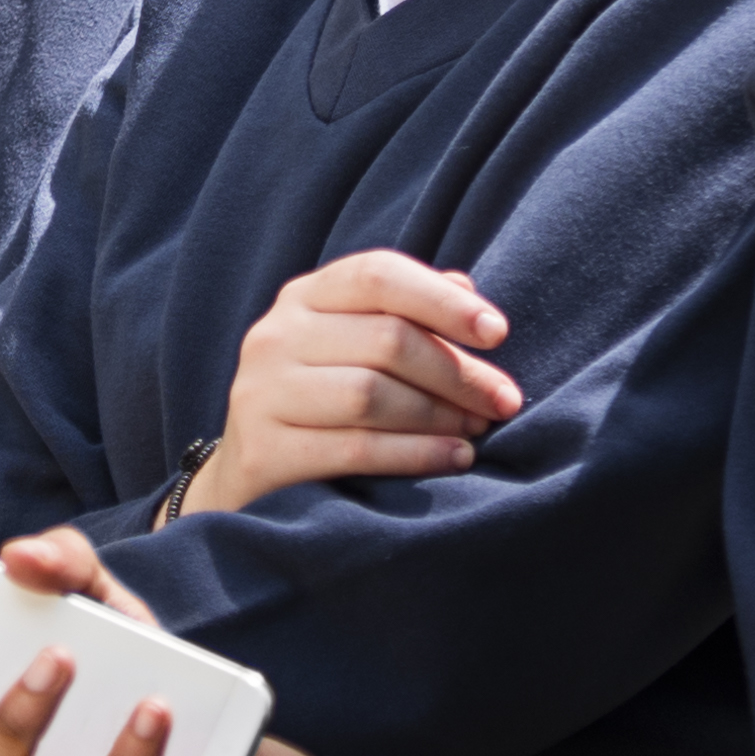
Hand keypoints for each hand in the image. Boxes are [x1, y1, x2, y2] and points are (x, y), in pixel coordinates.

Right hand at [189, 250, 518, 516]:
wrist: (250, 479)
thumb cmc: (323, 403)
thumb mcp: (355, 347)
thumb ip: (405, 314)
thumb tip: (465, 287)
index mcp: (304, 298)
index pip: (378, 276)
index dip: (444, 302)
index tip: (498, 333)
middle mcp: (275, 336)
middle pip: (386, 339)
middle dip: (458, 372)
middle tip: (504, 401)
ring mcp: (261, 393)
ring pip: (371, 395)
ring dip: (440, 415)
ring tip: (478, 430)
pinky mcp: (263, 451)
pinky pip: (356, 449)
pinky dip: (416, 454)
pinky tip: (455, 458)